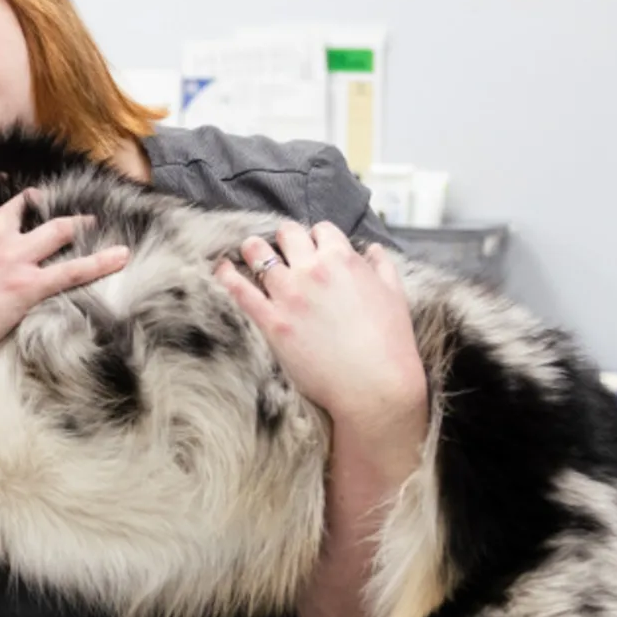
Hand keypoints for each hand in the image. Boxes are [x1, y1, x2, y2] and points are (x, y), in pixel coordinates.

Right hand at [0, 165, 130, 375]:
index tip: (2, 186)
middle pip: (26, 205)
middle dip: (37, 201)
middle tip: (46, 201)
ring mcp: (17, 256)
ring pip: (57, 230)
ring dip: (76, 223)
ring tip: (90, 220)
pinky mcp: (30, 286)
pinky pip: (73, 271)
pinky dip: (100, 262)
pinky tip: (122, 255)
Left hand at [214, 222, 427, 449]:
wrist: (375, 386)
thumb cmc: (390, 344)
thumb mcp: (395, 296)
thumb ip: (382, 267)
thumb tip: (373, 249)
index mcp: (344, 260)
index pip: (321, 230)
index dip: (316, 238)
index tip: (313, 248)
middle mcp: (313, 270)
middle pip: (287, 234)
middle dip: (284, 239)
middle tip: (281, 250)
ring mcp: (289, 294)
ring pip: (258, 253)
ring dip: (253, 250)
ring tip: (248, 252)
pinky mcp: (272, 321)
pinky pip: (240, 290)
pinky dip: (227, 275)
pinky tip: (221, 269)